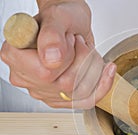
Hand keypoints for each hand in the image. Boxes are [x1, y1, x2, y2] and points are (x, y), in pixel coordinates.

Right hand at [0, 0, 115, 108]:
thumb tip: (52, 60)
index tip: (69, 39)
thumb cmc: (62, 20)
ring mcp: (43, 91)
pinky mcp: (61, 99)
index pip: (46, 73)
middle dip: (83, 59)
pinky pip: (88, 100)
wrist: (72, 27)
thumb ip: (52, 36)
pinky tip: (107, 69)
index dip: (67, 56)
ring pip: (80, 92)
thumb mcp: (58, 17)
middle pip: (66, 85)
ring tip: (85, 51)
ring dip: (93, 68)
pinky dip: (102, 84)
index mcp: (15, 56)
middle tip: (78, 42)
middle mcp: (26, 77)